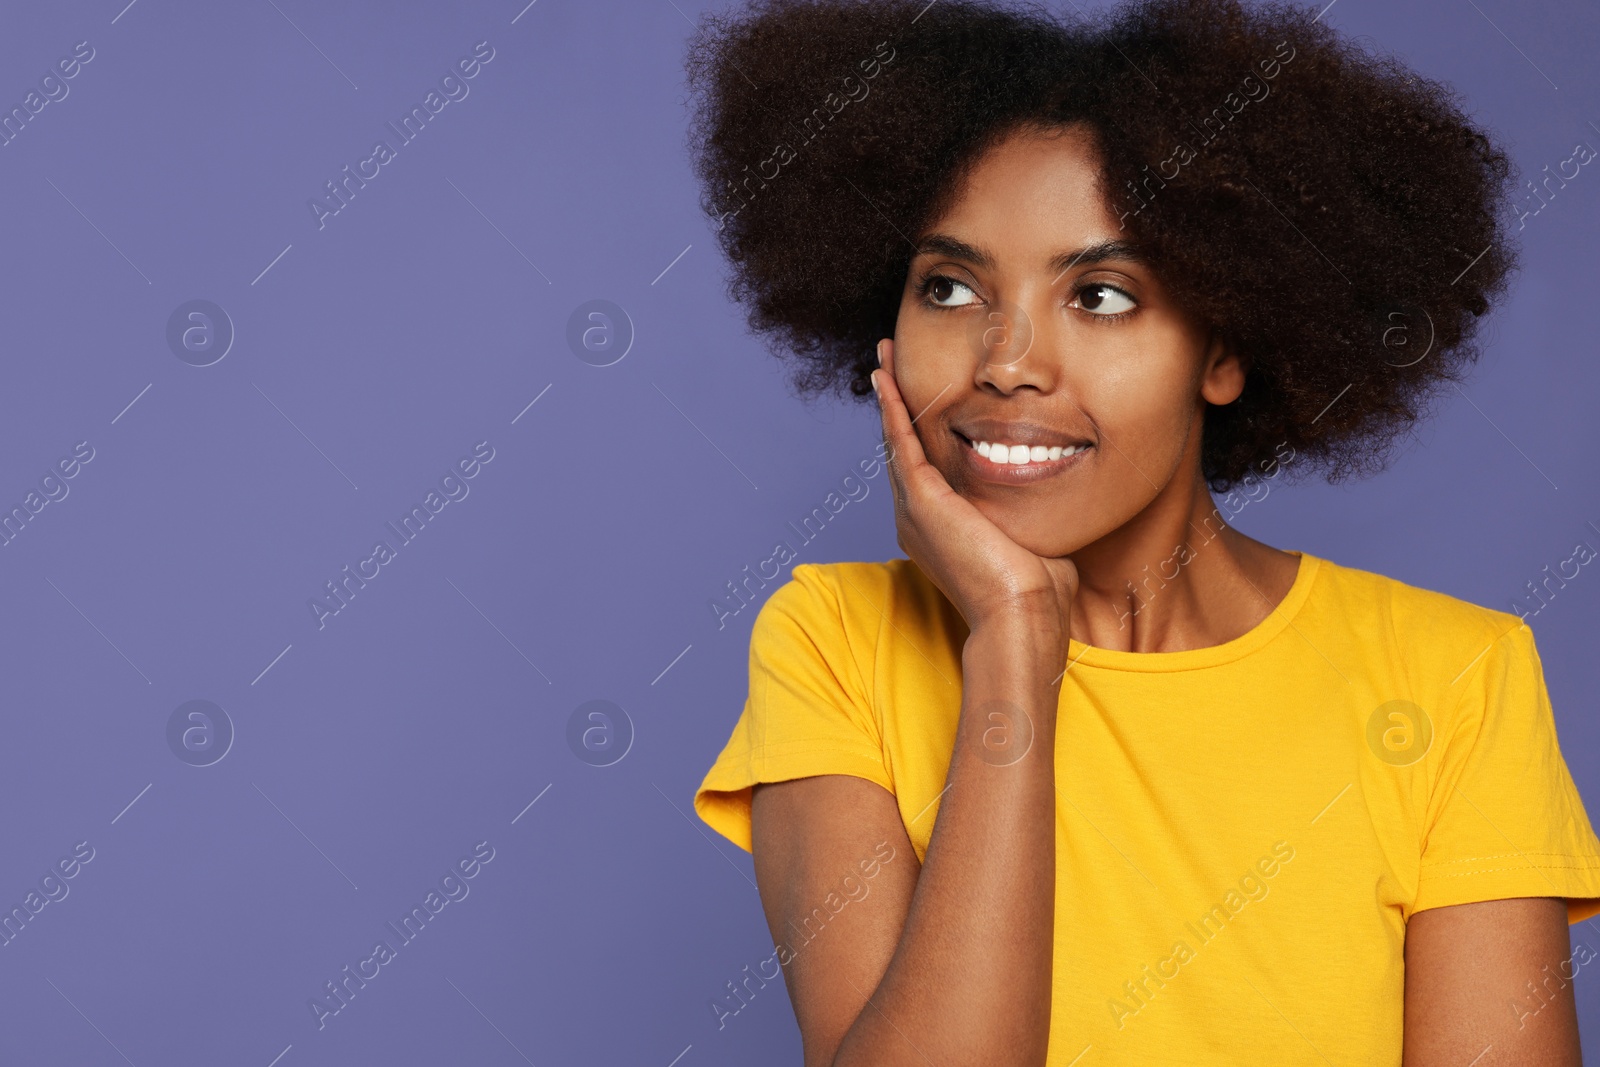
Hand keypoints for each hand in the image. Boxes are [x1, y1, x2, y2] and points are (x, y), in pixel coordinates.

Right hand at [872, 337, 1077, 636]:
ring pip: (896, 441)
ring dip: (890, 398)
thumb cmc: (1037, 592)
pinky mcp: (921, 501)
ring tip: (883, 361)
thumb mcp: (1031, 538)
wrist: (1022, 616)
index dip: (921, 431)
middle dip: (897, 405)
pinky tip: (887, 380)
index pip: (926, 470)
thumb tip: (1051, 494)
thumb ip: (1029, 513)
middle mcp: (918, 520)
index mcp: (941, 530)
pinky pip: (900, 444)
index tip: (925, 400)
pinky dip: (892, 409)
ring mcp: (915, 510)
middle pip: (902, 450)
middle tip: (890, 367)